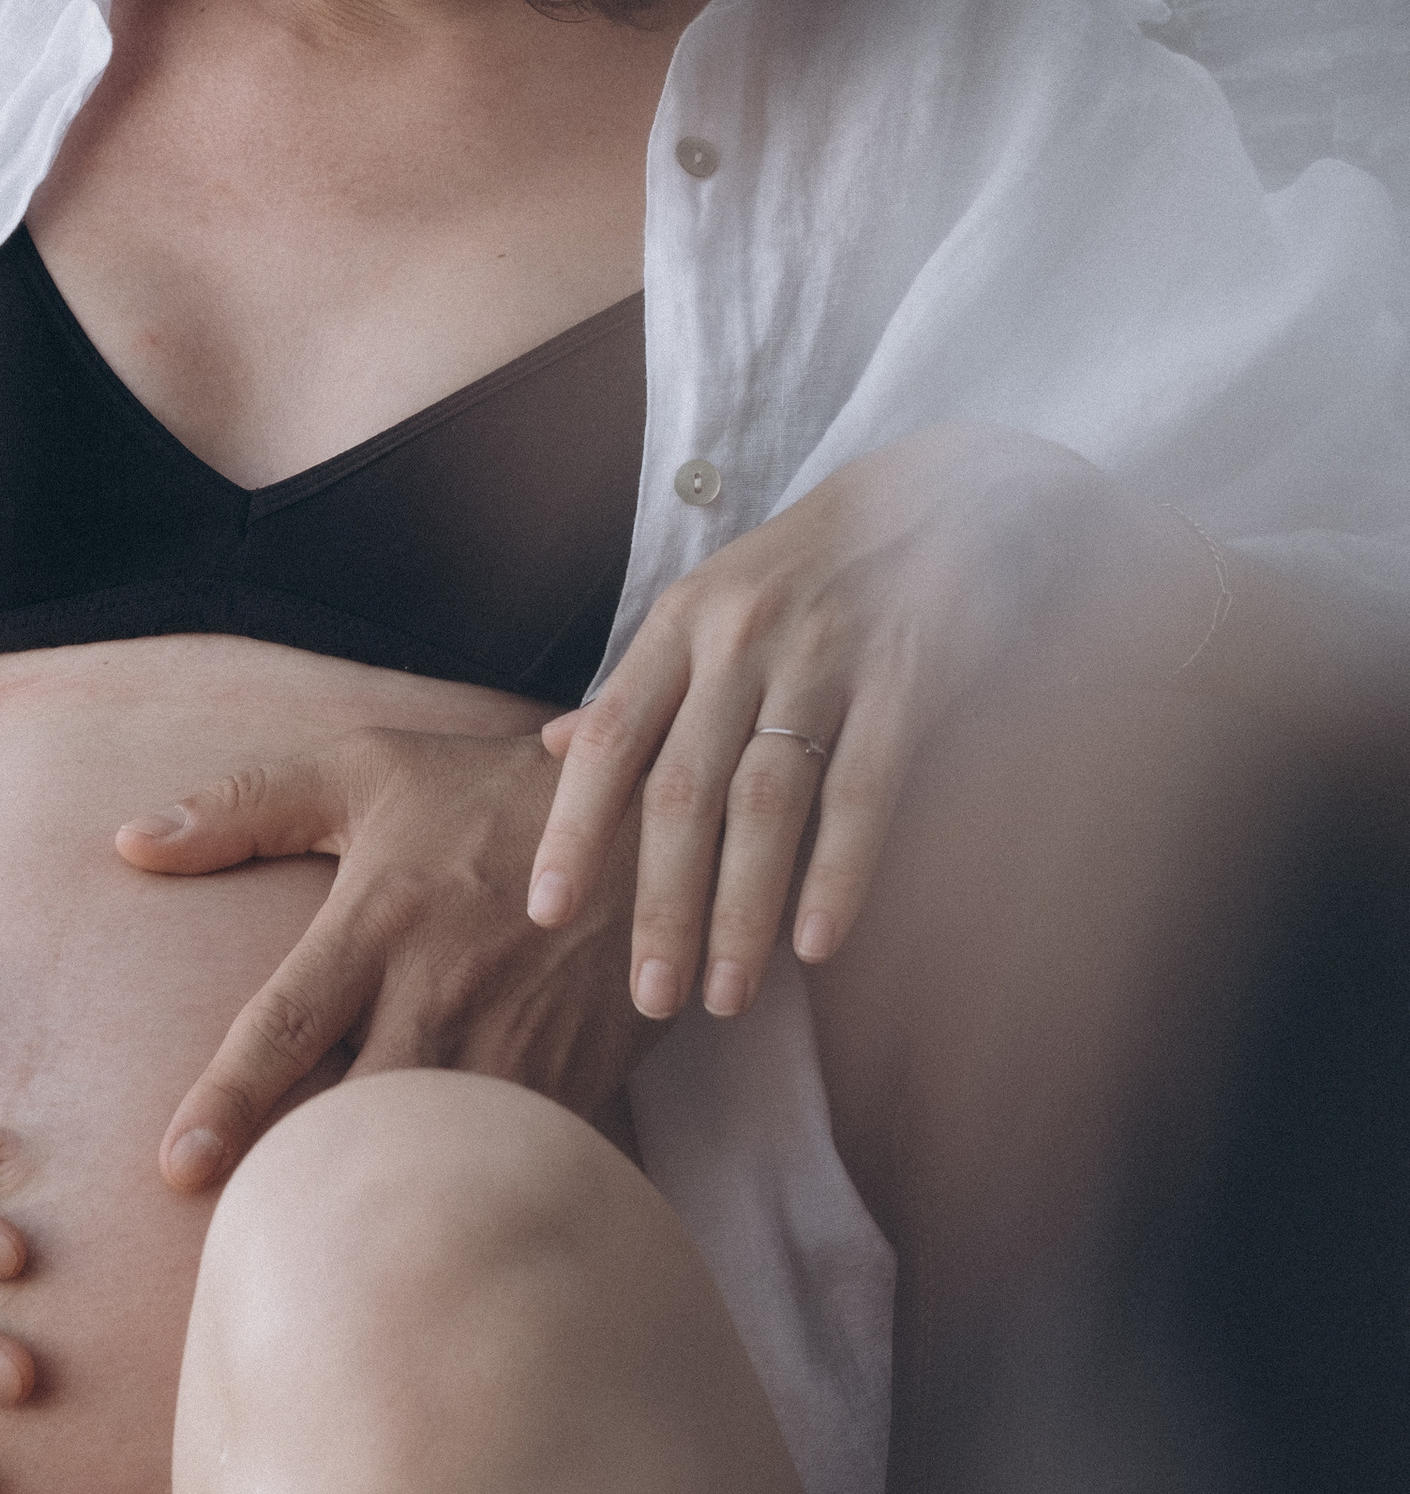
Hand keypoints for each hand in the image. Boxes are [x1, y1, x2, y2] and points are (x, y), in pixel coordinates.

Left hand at [116, 725, 650, 1191]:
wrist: (651, 821)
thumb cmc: (484, 794)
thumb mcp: (366, 771)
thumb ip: (244, 806)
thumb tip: (130, 842)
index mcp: (379, 920)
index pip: (287, 1022)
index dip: (229, 1101)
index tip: (176, 1170)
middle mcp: (442, 992)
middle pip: (359, 1113)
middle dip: (303, 1182)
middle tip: (243, 1241)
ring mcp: (512, 1046)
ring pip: (436, 1153)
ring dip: (383, 1202)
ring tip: (323, 1263)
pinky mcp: (570, 1084)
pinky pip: (509, 1164)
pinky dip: (468, 1201)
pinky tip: (430, 1241)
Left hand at [525, 423, 1233, 1024]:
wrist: (945, 495)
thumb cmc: (807, 570)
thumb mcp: (708, 605)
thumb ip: (641, 685)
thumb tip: (550, 752)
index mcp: (681, 623)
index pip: (610, 737)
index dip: (574, 826)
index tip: (548, 912)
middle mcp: (741, 638)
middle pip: (682, 790)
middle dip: (659, 903)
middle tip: (649, 999)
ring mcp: (826, 656)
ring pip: (766, 803)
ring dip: (741, 910)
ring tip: (723, 996)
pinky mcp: (909, 675)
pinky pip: (865, 788)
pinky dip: (839, 871)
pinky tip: (818, 946)